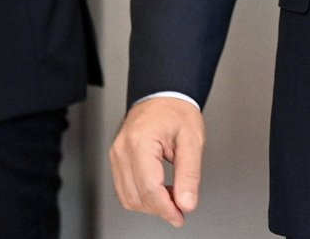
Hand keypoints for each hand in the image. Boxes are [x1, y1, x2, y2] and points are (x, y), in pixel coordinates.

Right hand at [109, 96, 205, 226]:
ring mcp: (117, 153)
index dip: (166, 208)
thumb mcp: (192, 141)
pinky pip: (124, 188)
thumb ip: (189, 175)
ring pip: (127, 197)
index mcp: (140, 142)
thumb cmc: (177, 111)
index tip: (180, 215)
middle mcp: (123, 148)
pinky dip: (142, 195)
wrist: (163, 94)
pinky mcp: (117, 158)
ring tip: (172, 196)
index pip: (149, 189)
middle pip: (136, 196)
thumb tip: (186, 204)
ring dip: (150, 204)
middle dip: (159, 208)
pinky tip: (159, 190)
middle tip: (181, 205)